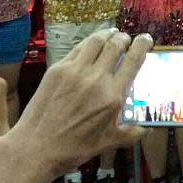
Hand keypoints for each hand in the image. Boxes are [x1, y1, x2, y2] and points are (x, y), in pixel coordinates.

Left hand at [9, 30, 152, 176]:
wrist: (36, 148)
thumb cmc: (73, 148)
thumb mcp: (107, 142)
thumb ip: (130, 134)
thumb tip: (146, 129)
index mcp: (112, 96)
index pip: (133, 61)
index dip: (142, 45)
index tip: (146, 39)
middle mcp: (96, 79)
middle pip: (115, 45)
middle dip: (124, 38)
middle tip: (127, 39)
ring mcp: (75, 72)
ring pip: (95, 41)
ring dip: (106, 34)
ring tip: (111, 34)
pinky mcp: (57, 70)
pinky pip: (77, 49)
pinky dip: (87, 44)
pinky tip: (89, 47)